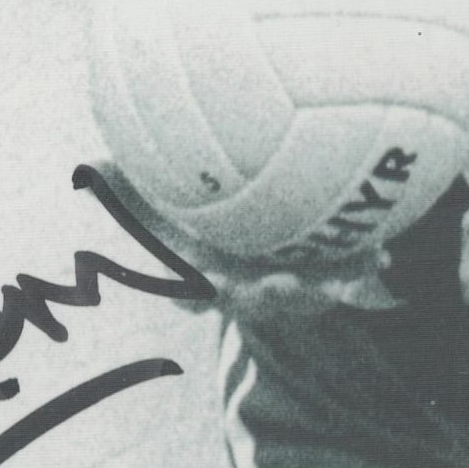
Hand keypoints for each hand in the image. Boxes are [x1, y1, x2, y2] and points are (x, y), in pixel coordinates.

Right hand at [89, 156, 388, 320]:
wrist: (280, 224)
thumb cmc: (211, 211)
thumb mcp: (170, 200)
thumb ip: (130, 187)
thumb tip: (86, 166)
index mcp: (208, 277)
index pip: (192, 293)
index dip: (190, 296)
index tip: (192, 291)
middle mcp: (251, 287)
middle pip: (252, 302)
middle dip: (259, 299)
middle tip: (265, 285)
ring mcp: (295, 285)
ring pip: (305, 295)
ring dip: (314, 290)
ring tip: (325, 279)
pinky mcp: (335, 274)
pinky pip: (351, 271)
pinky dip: (364, 266)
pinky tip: (382, 253)